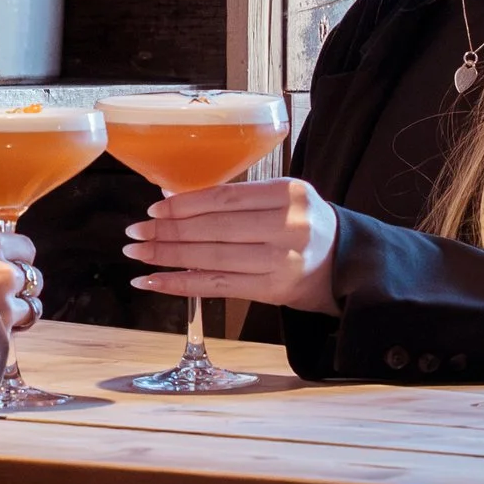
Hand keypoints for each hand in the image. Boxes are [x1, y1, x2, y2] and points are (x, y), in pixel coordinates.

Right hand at [0, 231, 41, 332]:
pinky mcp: (1, 339)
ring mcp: (6, 308)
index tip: (12, 265)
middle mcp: (3, 274)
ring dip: (18, 315)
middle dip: (23, 289)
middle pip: (34, 280)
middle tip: (4, 297)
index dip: (19, 259)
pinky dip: (2, 339)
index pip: (25, 247)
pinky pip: (11, 337)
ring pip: (30, 311)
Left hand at [124, 179, 337, 313]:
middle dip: (168, 230)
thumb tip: (174, 199)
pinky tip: (153, 282)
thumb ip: (239, 199)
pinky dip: (180, 284)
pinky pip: (217, 286)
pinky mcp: (273, 290)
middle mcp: (287, 226)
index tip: (154, 208)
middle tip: (135, 232)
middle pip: (214, 228)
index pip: (225, 197)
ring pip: (211, 257)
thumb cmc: (305, 225)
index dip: (185, 203)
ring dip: (167, 256)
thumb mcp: (284, 199)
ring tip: (138, 253)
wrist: (347, 263)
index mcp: (289, 193)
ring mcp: (281, 260)